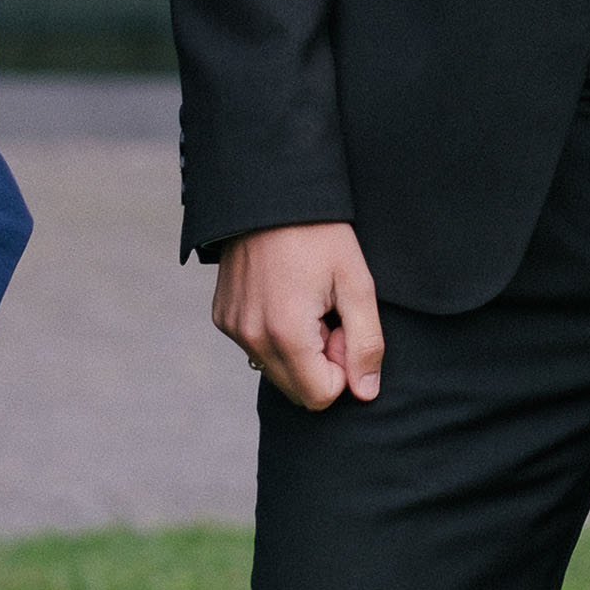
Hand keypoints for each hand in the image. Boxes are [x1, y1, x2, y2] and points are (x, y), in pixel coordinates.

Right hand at [215, 221, 385, 410]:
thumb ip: (366, 342)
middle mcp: (251, 337)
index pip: (321, 396)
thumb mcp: (356, 283)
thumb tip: (365, 392)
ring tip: (306, 301)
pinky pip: (256, 348)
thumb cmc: (320, 234)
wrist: (270, 193)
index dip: (343, 366)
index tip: (344, 325)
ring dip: (298, 348)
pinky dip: (275, 334)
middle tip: (328, 313)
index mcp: (285, 333)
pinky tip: (284, 295)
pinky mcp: (222, 317)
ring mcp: (232, 328)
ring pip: (276, 371)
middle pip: (297, 390)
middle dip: (320, 362)